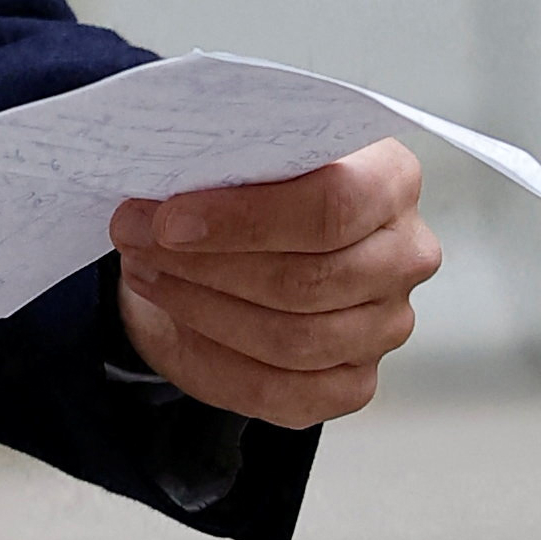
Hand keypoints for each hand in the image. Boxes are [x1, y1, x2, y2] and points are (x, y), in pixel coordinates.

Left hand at [110, 137, 438, 425]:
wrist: (245, 238)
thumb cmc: (249, 181)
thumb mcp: (242, 149)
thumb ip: (228, 155)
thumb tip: (167, 179)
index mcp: (392, 178)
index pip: (336, 204)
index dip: (247, 219)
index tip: (168, 219)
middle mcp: (405, 255)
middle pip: (311, 278)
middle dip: (208, 264)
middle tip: (135, 239)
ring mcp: (386, 325)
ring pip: (294, 339)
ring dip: (202, 306)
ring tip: (146, 269)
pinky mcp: (354, 381)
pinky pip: (282, 389)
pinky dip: (215, 357)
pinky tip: (175, 317)